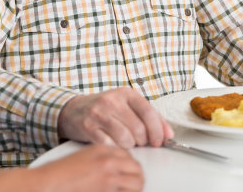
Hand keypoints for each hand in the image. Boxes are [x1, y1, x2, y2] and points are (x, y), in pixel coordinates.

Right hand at [31, 144, 143, 191]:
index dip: (132, 165)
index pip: (130, 155)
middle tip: (134, 184)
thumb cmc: (60, 173)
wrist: (48, 184)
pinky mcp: (107, 191)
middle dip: (138, 177)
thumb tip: (119, 166)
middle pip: (137, 168)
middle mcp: (108, 160)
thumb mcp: (84, 157)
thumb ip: (102, 158)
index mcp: (102, 149)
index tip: (131, 172)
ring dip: (136, 189)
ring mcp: (108, 177)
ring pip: (137, 183)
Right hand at [57, 87, 172, 147]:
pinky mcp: (88, 126)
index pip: (148, 111)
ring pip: (125, 138)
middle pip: (138, 128)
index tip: (159, 141)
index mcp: (125, 93)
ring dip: (130, 146)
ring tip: (127, 142)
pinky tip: (114, 143)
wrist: (74, 109)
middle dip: (143, 141)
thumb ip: (150, 117)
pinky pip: (109, 144)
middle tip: (140, 142)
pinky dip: (115, 148)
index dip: (157, 129)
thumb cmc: (105, 109)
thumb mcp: (127, 106)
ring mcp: (98, 113)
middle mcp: (112, 100)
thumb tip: (168, 134)